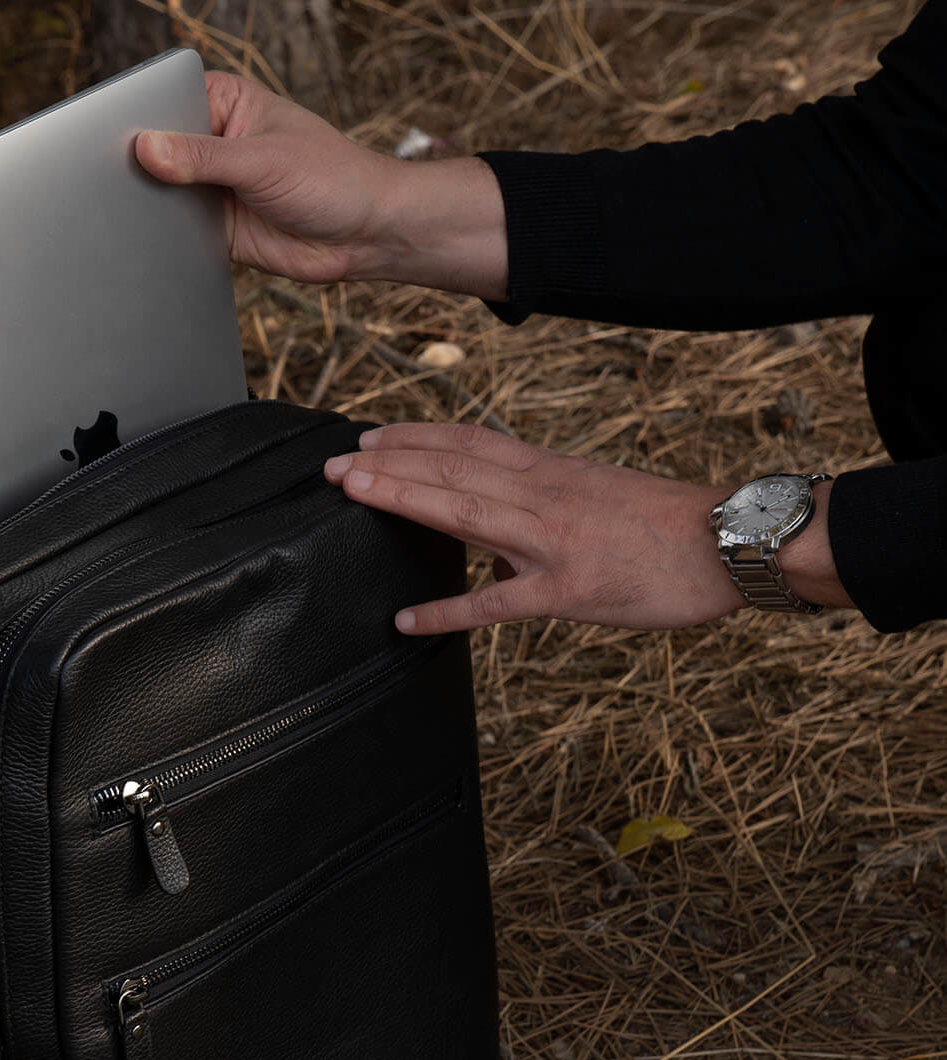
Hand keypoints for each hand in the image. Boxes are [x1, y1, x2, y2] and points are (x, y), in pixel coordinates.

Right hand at [135, 73, 508, 297]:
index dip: (138, 122)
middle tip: (117, 184)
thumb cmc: (331, 178)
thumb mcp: (262, 160)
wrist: (363, 236)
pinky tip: (153, 243)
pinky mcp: (215, 229)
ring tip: (131, 216)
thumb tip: (147, 149)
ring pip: (163, 196)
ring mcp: (212, 187)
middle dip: (141, 170)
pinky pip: (177, 234)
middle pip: (157, 152)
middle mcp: (212, 142)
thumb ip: (203, 158)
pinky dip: (166, 240)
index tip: (113, 142)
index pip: (164, 103)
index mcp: (223, 103)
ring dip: (153, 208)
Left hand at [323, 423, 851, 630]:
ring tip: (352, 495)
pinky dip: (447, 612)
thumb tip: (491, 532)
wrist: (727, 541)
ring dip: (403, 498)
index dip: (413, 437)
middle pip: (452, 468)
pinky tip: (407, 621)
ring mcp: (551, 541)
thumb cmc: (663, 524)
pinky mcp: (567, 590)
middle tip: (333, 464)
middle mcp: (542, 496)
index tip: (368, 437)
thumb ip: (537, 504)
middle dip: (388, 463)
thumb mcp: (593, 494)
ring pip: (465, 511)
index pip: (468, 443)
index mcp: (547, 472)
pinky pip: (497, 604)